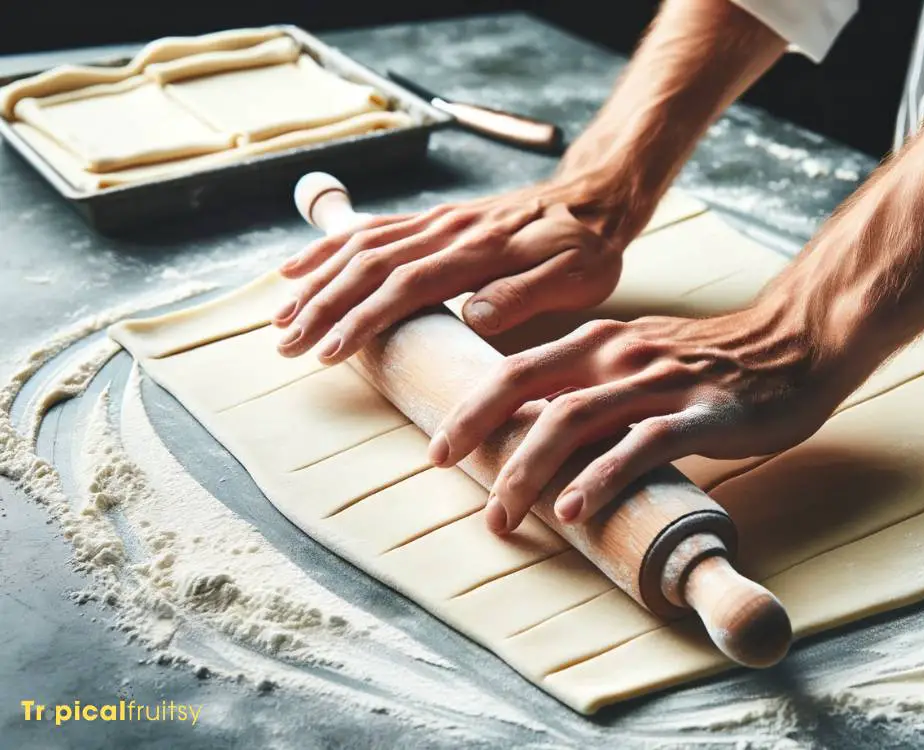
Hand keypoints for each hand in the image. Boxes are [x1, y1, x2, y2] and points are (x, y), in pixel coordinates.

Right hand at [273, 175, 651, 364]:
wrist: (594, 198)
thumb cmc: (589, 247)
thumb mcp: (576, 276)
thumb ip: (525, 294)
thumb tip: (474, 317)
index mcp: (479, 250)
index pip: (407, 285)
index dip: (364, 319)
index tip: (330, 351)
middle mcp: (447, 230)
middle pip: (369, 266)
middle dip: (323, 307)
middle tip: (286, 345)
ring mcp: (436, 222)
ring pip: (361, 246)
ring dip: (318, 282)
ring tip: (281, 317)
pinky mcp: (433, 221)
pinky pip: (372, 230)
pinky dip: (330, 248)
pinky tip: (299, 268)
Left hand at [427, 301, 856, 533]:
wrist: (796, 345)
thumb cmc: (713, 363)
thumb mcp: (642, 360)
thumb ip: (594, 386)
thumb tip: (538, 429)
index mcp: (599, 341)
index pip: (517, 369)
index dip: (472, 407)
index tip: (439, 447)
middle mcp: (619, 354)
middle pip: (529, 386)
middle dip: (479, 431)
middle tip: (447, 474)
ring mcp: (660, 382)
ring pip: (574, 419)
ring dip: (528, 468)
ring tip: (503, 512)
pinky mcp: (701, 414)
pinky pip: (642, 445)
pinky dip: (601, 477)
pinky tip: (575, 508)